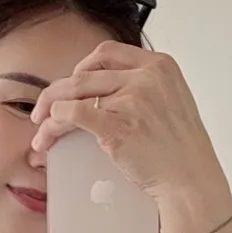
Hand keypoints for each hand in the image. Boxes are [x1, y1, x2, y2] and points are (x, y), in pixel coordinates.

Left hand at [28, 42, 229, 205]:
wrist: (191, 180)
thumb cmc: (181, 150)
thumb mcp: (173, 101)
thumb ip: (146, 87)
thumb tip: (107, 88)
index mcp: (161, 66)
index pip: (108, 52)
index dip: (83, 66)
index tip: (72, 82)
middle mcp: (147, 77)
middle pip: (84, 74)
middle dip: (56, 92)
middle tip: (43, 109)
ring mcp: (133, 99)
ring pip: (73, 94)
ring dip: (49, 111)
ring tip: (40, 128)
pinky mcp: (118, 125)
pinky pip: (73, 114)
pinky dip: (54, 123)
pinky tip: (48, 135)